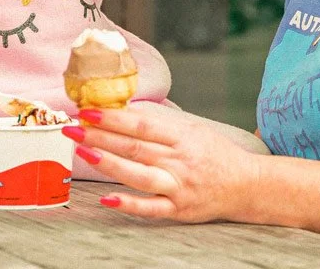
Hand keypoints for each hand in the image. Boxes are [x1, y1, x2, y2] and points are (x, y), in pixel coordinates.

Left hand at [67, 108, 263, 222]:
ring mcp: (178, 186)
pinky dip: (129, 204)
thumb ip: (162, 125)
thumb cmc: (215, 155)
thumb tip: (124, 112)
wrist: (246, 185)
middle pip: (135, 147)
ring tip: (83, 153)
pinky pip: (150, 208)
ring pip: (139, 174)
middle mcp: (179, 160)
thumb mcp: (193, 130)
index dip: (114, 117)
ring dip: (109, 164)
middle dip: (100, 136)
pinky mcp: (178, 209)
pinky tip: (106, 199)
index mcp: (182, 137)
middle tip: (72, 128)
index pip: (142, 125)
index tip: (88, 110)